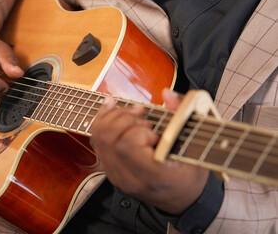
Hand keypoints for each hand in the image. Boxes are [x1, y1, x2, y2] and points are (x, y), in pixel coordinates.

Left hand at [90, 89, 208, 214]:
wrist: (180, 198)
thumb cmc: (190, 173)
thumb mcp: (195, 147)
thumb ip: (182, 116)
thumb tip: (167, 94)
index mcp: (154, 176)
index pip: (127, 146)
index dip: (137, 130)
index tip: (154, 132)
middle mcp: (130, 178)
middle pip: (108, 139)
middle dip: (124, 119)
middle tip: (144, 120)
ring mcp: (116, 176)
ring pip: (98, 139)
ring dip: (113, 117)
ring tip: (133, 113)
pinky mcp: (110, 170)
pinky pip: (97, 143)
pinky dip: (103, 121)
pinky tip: (113, 109)